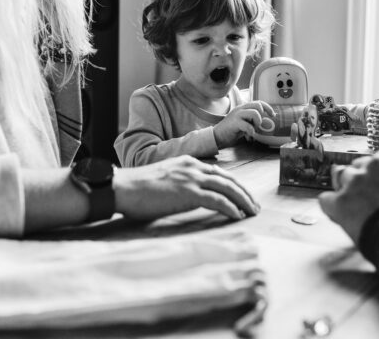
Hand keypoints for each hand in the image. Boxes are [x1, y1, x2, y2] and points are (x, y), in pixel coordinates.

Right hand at [114, 155, 259, 220]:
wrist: (123, 187)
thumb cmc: (137, 188)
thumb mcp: (164, 178)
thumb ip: (180, 182)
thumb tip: (190, 195)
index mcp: (187, 162)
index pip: (218, 172)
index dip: (233, 184)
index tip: (242, 195)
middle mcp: (193, 167)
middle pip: (228, 179)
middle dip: (244, 192)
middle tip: (254, 205)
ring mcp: (192, 179)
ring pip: (227, 188)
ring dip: (243, 201)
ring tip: (252, 212)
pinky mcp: (189, 193)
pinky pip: (217, 200)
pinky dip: (231, 208)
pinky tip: (238, 216)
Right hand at [213, 101, 274, 147]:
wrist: (218, 136)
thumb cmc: (232, 130)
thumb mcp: (244, 123)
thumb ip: (252, 120)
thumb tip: (265, 122)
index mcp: (243, 108)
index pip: (258, 102)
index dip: (268, 107)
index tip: (273, 115)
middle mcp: (240, 109)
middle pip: (257, 105)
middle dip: (261, 116)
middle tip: (257, 124)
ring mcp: (237, 115)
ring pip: (254, 113)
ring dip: (257, 123)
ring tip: (252, 129)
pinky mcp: (234, 123)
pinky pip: (248, 125)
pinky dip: (251, 131)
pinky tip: (248, 135)